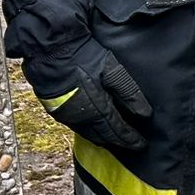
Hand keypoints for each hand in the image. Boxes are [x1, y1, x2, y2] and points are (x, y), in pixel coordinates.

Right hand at [24, 35, 152, 151]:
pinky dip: (88, 130)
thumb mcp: (111, 70)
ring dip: (102, 137)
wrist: (49, 49)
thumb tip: (145, 113)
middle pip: (103, 136)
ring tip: (114, 140)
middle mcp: (81, 118)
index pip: (118, 131)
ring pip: (88, 134)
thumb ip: (129, 93)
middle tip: (130, 145)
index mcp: (97, 108)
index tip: (141, 145)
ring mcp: (66, 116)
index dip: (130, 139)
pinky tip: (94, 128)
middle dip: (118, 141)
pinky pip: (76, 127)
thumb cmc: (82, 56)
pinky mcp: (55, 111)